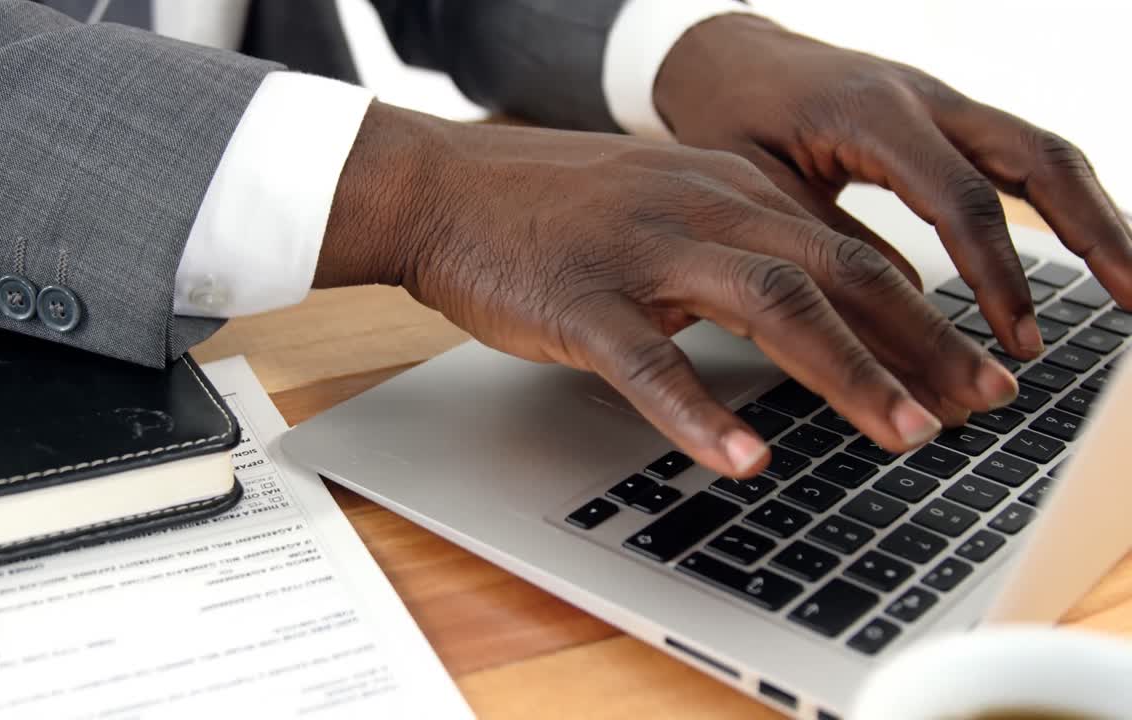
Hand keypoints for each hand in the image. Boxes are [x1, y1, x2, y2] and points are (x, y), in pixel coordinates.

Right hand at [315, 102, 1018, 477]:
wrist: (441, 187)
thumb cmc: (547, 207)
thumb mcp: (658, 203)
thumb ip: (731, 242)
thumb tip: (803, 303)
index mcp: (726, 188)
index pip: (850, 250)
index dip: (924, 313)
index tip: (972, 367)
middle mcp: (701, 209)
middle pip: (838, 274)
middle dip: (920, 345)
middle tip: (978, 406)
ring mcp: (642, 252)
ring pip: (771, 305)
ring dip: (848, 373)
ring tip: (902, 433)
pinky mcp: (580, 300)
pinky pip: (650, 362)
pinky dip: (702, 414)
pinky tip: (744, 459)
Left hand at [654, 14, 1131, 365]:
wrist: (726, 58)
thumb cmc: (733, 120)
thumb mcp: (760, 185)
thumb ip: (826, 243)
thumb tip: (903, 318)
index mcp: (875, 114)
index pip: (961, 201)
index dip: (997, 275)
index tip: (1015, 339)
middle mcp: (926, 98)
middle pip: (1038, 158)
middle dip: (1094, 233)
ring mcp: (944, 103)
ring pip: (1043, 152)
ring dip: (1096, 216)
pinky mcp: (947, 118)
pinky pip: (1020, 155)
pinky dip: (1060, 202)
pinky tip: (1084, 247)